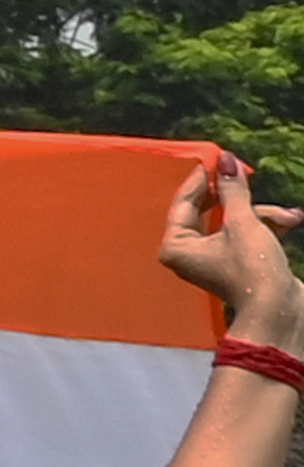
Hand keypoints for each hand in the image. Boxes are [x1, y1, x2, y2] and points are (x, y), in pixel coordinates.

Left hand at [160, 154, 303, 341]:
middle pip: (209, 210)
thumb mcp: (243, 222)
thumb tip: (227, 161)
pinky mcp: (235, 262)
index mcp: (176, 246)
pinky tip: (290, 221)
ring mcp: (211, 259)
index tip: (216, 158)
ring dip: (262, 214)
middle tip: (245, 175)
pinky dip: (266, 226)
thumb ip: (233, 190)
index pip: (184, 203)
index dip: (202, 178)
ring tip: (287, 216)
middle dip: (238, 197)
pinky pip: (245, 233)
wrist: (279, 308)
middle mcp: (188, 254)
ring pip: (234, 221)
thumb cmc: (253, 269)